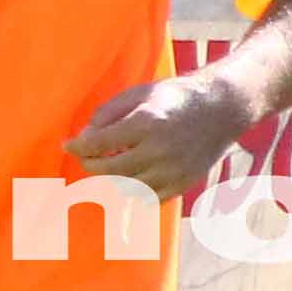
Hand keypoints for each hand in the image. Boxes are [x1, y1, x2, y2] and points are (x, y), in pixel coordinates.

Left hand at [62, 68, 265, 203]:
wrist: (222, 109)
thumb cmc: (176, 96)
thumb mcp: (139, 94)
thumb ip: (108, 114)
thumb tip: (84, 137)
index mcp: (147, 122)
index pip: (99, 144)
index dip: (78, 147)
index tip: (69, 145)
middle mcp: (159, 150)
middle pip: (109, 170)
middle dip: (91, 164)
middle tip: (87, 157)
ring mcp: (173, 170)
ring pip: (126, 188)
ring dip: (112, 178)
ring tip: (110, 162)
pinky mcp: (183, 183)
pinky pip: (148, 197)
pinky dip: (134, 188)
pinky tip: (131, 174)